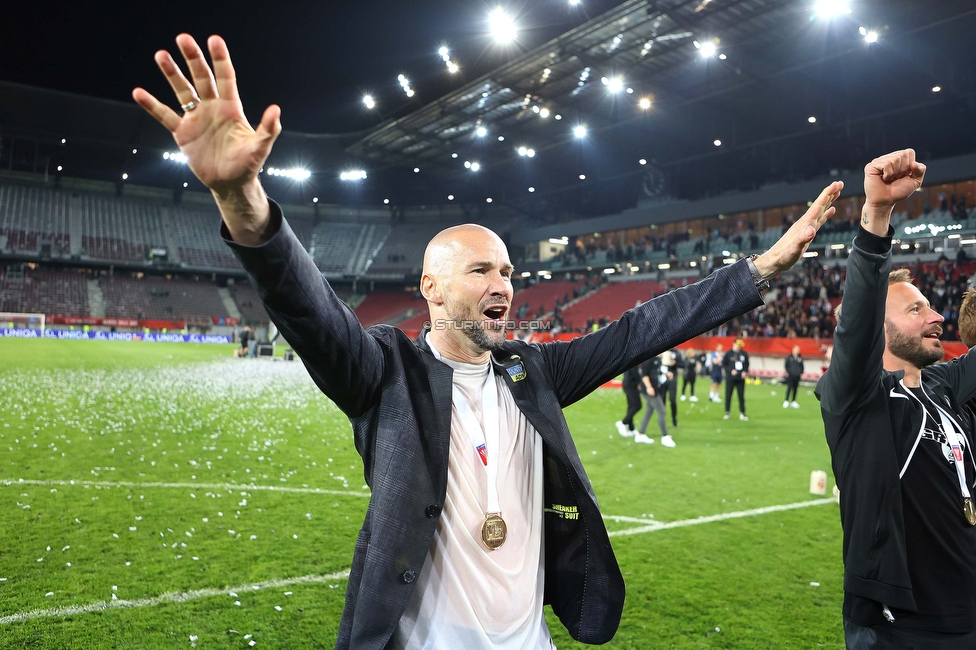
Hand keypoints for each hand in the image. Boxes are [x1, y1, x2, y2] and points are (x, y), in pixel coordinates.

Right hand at [132, 34, 280, 243]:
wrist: (230, 183)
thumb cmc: (248, 164)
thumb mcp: (260, 147)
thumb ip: (268, 129)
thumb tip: (276, 110)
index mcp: (231, 108)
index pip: (226, 78)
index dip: (221, 59)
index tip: (214, 40)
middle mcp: (212, 109)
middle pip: (202, 78)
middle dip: (193, 58)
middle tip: (183, 38)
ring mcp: (196, 119)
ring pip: (182, 91)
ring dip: (172, 74)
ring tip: (161, 55)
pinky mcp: (183, 133)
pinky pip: (165, 115)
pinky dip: (152, 105)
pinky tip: (138, 92)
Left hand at [753, 181, 843, 278]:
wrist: (775, 261)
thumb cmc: (784, 256)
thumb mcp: (794, 248)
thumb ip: (803, 239)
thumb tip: (812, 230)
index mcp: (805, 223)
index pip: (818, 205)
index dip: (827, 194)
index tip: (836, 184)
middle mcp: (806, 222)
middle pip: (820, 204)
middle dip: (830, 193)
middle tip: (840, 183)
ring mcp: (806, 227)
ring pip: (821, 210)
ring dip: (829, 200)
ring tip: (838, 192)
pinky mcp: (807, 233)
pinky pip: (819, 219)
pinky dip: (826, 213)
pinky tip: (831, 210)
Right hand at [861, 149, 925, 234]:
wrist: (885, 202)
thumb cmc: (898, 192)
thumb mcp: (915, 181)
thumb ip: (920, 170)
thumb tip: (913, 163)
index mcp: (897, 158)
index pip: (909, 152)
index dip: (909, 165)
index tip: (903, 175)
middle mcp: (887, 157)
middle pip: (903, 154)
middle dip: (903, 169)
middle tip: (895, 178)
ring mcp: (878, 161)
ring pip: (895, 159)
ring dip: (895, 173)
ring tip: (888, 179)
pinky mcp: (871, 166)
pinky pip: (886, 164)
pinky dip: (888, 174)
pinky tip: (883, 179)